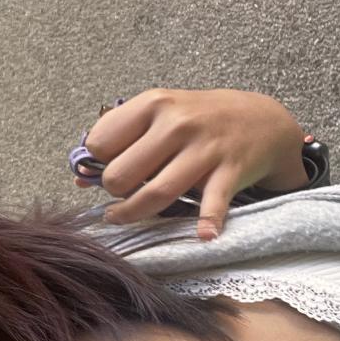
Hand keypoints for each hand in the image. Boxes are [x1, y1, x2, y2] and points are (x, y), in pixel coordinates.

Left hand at [76, 88, 308, 240]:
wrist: (260, 119)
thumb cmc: (197, 119)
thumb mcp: (158, 115)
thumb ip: (119, 140)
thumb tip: (79, 179)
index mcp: (153, 104)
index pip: (100, 143)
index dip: (98, 162)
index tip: (107, 168)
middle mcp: (177, 123)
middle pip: (121, 174)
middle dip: (113, 191)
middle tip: (120, 193)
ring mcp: (204, 148)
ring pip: (155, 193)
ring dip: (132, 213)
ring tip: (121, 216)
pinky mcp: (230, 170)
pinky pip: (212, 203)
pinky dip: (207, 223)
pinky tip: (202, 236)